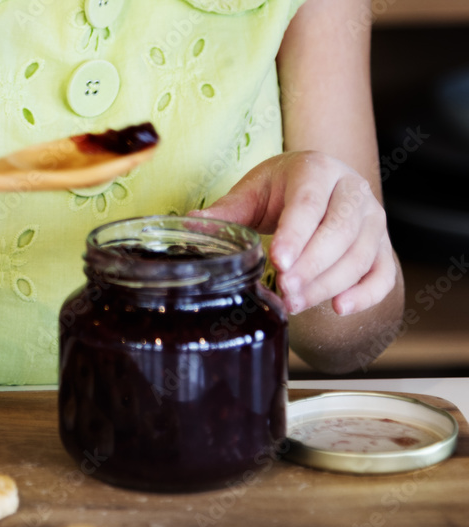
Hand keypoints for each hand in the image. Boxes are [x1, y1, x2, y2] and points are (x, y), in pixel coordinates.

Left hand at [193, 151, 395, 315]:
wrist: (319, 182)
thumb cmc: (281, 189)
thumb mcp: (252, 192)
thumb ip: (227, 211)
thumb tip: (191, 223)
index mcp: (317, 170)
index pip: (310, 202)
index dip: (296, 233)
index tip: (279, 261)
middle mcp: (352, 191)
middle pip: (341, 230)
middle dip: (312, 264)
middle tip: (285, 289)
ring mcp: (372, 219)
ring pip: (361, 254)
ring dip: (329, 283)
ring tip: (295, 302)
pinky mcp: (382, 245)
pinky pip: (384, 272)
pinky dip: (367, 293)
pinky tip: (339, 307)